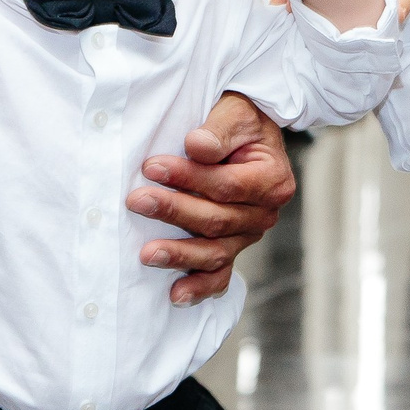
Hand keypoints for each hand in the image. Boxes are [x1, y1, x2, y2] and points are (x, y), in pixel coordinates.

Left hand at [132, 92, 297, 303]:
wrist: (246, 134)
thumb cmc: (239, 121)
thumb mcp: (234, 114)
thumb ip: (218, 131)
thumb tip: (197, 146)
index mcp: (273, 180)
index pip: (227, 186)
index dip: (189, 178)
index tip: (151, 166)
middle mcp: (265, 213)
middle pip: (218, 221)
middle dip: (174, 211)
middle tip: (136, 200)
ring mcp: (248, 235)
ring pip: (214, 252)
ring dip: (179, 254)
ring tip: (146, 253)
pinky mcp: (232, 249)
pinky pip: (219, 276)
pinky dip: (199, 287)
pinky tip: (176, 295)